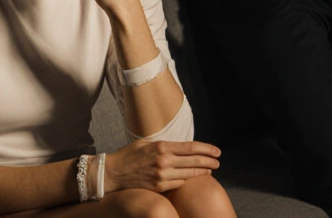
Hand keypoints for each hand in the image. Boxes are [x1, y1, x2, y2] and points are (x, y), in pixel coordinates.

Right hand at [104, 140, 221, 193]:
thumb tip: (181, 146)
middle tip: (218, 161)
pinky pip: (179, 183)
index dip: (207, 149)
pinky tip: (193, 177)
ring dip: (202, 172)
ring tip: (210, 170)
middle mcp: (163, 161)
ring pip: (189, 174)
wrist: (113, 173)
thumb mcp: (146, 143)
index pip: (191, 147)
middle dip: (209, 161)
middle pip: (194, 161)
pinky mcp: (159, 187)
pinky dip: (188, 180)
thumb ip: (164, 144)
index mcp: (161, 146)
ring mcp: (162, 176)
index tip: (217, 151)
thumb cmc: (129, 155)